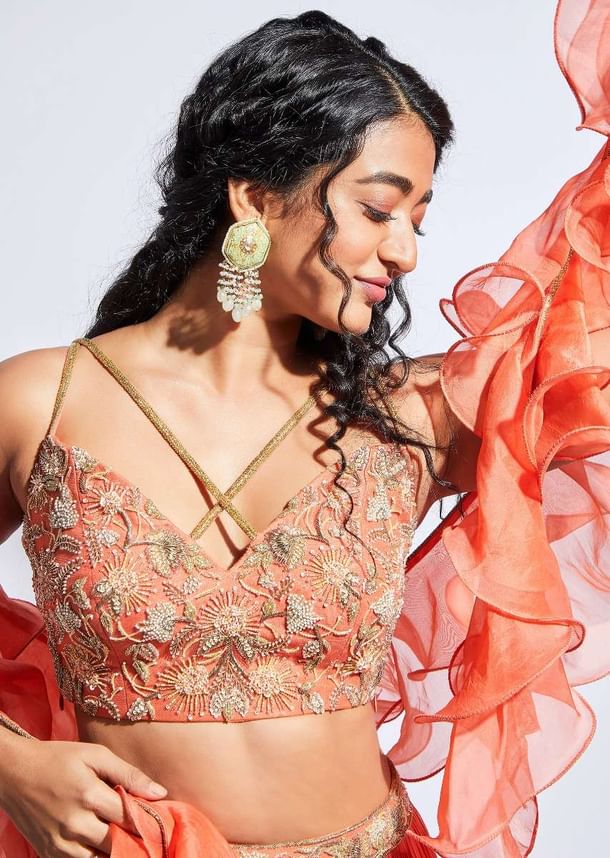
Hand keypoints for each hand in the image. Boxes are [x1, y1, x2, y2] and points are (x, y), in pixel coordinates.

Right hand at [0, 737, 167, 856]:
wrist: (14, 772)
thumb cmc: (58, 758)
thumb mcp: (95, 754)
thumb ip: (129, 774)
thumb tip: (161, 793)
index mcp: (89, 794)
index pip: (131, 818)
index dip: (148, 819)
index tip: (160, 817)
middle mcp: (74, 823)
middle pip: (118, 842)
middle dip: (133, 836)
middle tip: (141, 827)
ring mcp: (60, 842)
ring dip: (114, 849)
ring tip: (121, 833)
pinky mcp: (48, 853)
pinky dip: (93, 855)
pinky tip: (99, 840)